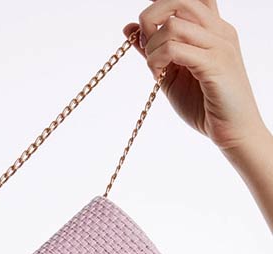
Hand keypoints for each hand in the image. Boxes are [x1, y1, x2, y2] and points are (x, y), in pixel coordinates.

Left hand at [123, 0, 266, 150]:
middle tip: (144, 44)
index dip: (162, 3)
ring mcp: (219, 45)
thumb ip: (154, 50)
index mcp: (212, 30)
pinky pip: (175, 48)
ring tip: (154, 68)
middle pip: (180, 1)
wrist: (232, 131)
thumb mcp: (172, 73)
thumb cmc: (204, 104)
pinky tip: (159, 75)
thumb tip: (129, 28)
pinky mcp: (214, 64)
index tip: (144, 27)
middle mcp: (219, 31)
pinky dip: (158, 60)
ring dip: (152, 46)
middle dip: (151, 17)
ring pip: (174, 24)